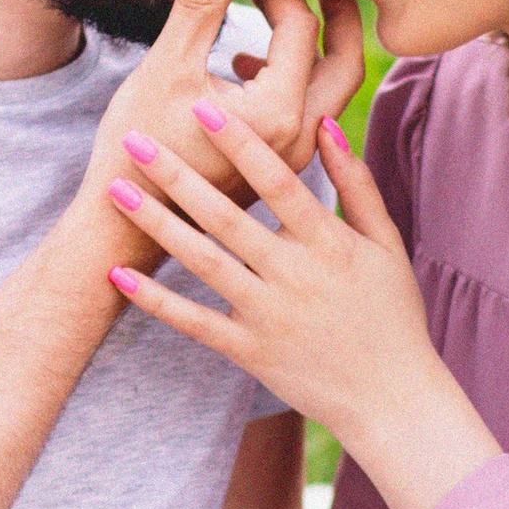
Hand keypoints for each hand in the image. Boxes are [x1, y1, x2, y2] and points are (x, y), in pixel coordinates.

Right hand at [72, 0, 365, 276]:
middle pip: (346, 57)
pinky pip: (310, 108)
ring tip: (285, 3)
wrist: (125, 228)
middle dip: (336, 7)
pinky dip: (295, 73)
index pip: (301, 27)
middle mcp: (300, 137)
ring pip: (332, 86)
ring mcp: (295, 156)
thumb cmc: (137, 150)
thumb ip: (202, 1)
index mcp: (278, 112)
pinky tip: (245, 61)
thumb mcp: (167, 66)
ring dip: (318, 41)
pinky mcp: (282, 165)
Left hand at [103, 103, 502, 508]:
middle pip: (226, 216)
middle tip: (134, 138)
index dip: (240, 142)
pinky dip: (154, 300)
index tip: (203, 107)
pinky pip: (194, 322)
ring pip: (202, 262)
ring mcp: (268, 315)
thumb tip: (325, 125)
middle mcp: (294, 275)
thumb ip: (356, 184)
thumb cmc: (393, 315)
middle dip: (177, 173)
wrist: (392, 401)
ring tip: (115, 189)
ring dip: (156, 223)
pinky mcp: (249, 351)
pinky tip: (117, 275)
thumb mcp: (386, 244)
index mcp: (329, 243)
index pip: (278, 181)